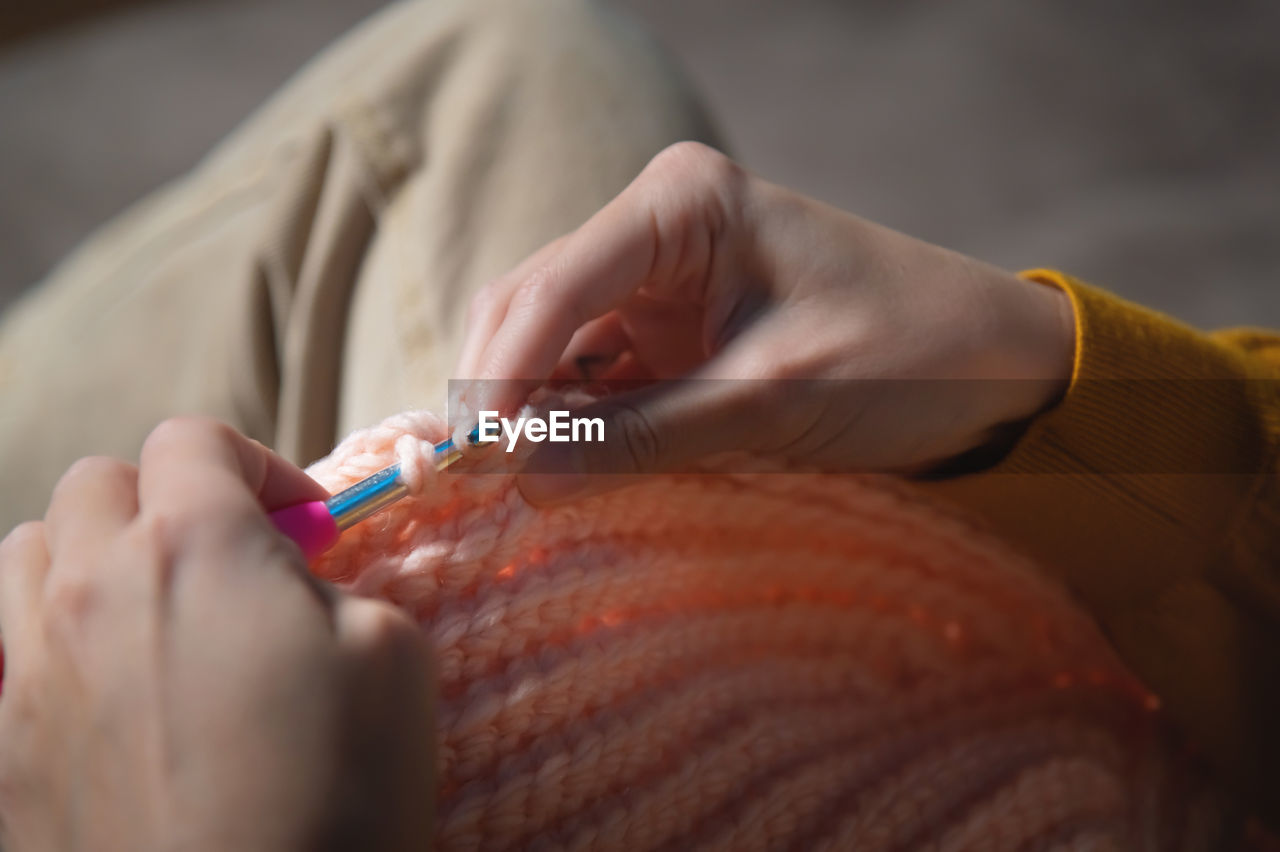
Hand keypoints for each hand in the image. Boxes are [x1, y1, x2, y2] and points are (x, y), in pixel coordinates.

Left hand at [0, 418, 433, 851]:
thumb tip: (293, 583)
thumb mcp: (393, 654)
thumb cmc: (343, 792)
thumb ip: (336, 583)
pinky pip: (3, 658)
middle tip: (231, 563)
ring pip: (25, 557)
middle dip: (166, 499)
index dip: (256, 465)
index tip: (300, 524)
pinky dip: (50, 645)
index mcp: (195, 546)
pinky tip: (108, 694)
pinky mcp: (4, 755)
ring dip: (88, 557)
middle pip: (95, 485)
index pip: (193, 440)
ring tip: (152, 614)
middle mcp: (91, 590)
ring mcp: (31, 674)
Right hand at [456, 142, 1074, 502]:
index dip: (503, 372)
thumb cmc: (907, 355)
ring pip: (549, 344)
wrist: (991, 368)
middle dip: (502, 391)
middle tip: (483, 481)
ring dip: (530, 413)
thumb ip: (643, 437)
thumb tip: (522, 478)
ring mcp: (657, 280)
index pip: (555, 284)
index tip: (477, 456)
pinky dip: (572, 424)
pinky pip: (594, 377)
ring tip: (516, 487)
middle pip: (531, 306)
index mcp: (682, 202)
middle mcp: (655, 227)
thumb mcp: (771, 400)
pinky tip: (560, 470)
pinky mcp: (669, 333)